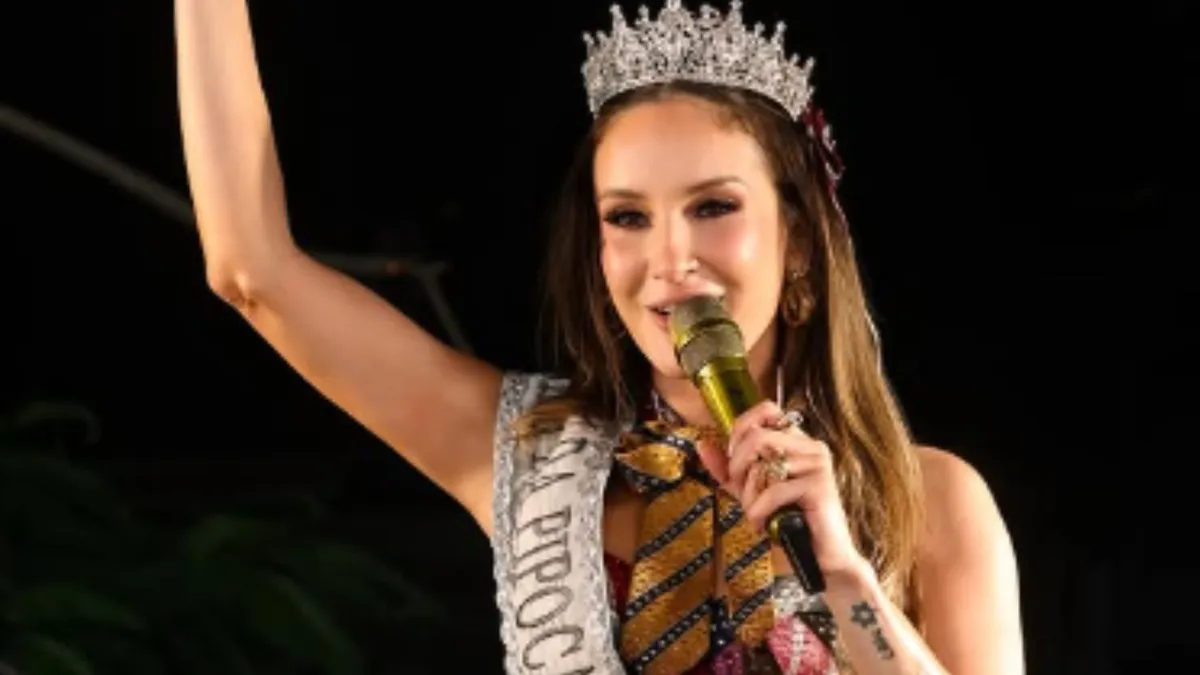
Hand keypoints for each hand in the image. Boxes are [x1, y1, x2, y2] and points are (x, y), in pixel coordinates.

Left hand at [697, 400, 871, 581]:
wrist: (819, 560)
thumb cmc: (788, 523)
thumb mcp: (751, 492)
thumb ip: (728, 469)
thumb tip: (702, 445)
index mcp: (798, 442)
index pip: (767, 410)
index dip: (742, 429)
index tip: (734, 458)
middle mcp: (812, 447)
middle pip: (757, 437)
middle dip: (738, 469)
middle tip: (741, 495)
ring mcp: (818, 465)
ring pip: (763, 466)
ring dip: (750, 498)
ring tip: (757, 515)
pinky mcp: (820, 486)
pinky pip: (773, 491)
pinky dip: (760, 512)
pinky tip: (767, 527)